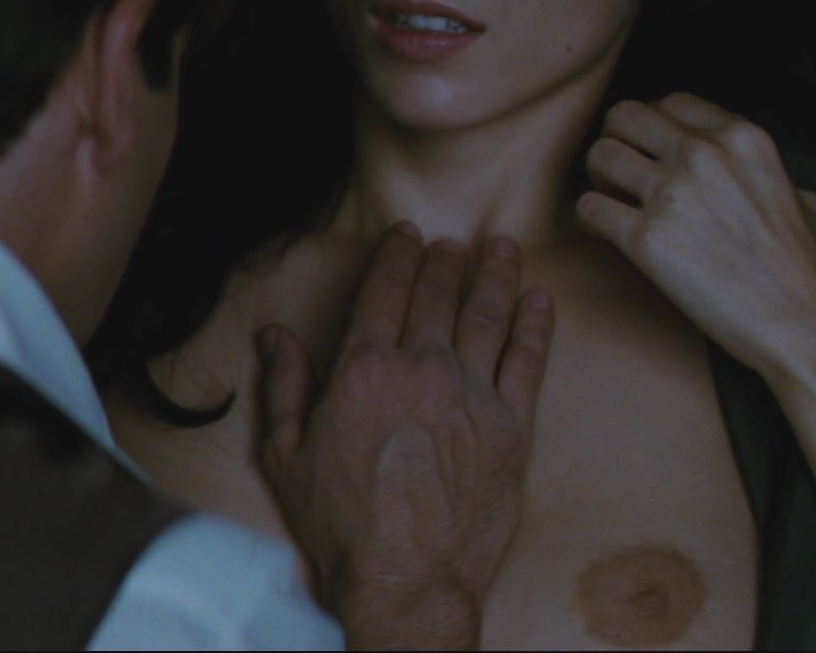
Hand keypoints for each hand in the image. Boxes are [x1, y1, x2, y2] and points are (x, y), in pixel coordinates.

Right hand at [253, 223, 554, 648]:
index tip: (408, 234)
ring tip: (504, 248)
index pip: (384, 292)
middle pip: (437, 296)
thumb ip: (283, 387)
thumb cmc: (339, 526)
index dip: (397, 257)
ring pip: (488, 316)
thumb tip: (274, 336)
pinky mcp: (512, 427)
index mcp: (364, 369)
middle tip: (454, 242)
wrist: (406, 581)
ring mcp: (473, 395)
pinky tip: (541, 301)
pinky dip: (536, 326)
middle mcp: (422, 369)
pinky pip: (529, 362)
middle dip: (446, 260)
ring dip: (497, 276)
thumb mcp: (285, 455)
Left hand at [577, 93, 815, 377]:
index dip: (653, 128)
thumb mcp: (798, 193)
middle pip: (624, 117)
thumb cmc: (803, 268)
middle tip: (622, 177)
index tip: (653, 155)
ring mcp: (672, 193)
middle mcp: (703, 153)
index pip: (671, 103)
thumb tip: (738, 171)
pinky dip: (589, 221)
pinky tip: (607, 237)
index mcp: (742, 136)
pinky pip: (587, 207)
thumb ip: (757, 169)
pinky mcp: (646, 237)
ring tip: (615, 206)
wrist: (799, 321)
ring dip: (599, 180)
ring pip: (600, 155)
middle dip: (617, 143)